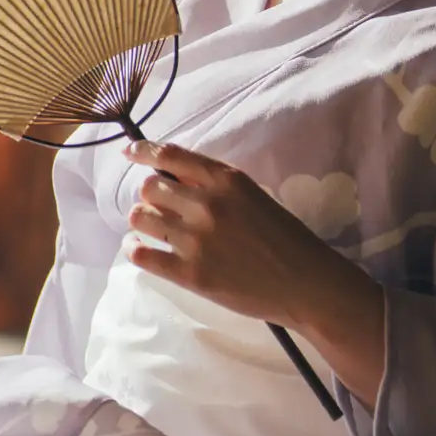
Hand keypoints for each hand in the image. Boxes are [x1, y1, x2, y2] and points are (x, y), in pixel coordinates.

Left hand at [122, 140, 385, 405]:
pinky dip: (134, 248)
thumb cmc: (284, 238)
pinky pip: (141, 254)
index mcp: (225, 180)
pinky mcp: (189, 274)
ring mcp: (195, 240)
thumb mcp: (252, 196)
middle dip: (151, 196)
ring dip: (142, 221)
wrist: (306, 284)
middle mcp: (206, 204)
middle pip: (149, 187)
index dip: (142, 151)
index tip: (130, 153)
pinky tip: (139, 248)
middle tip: (161, 208)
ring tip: (151, 228)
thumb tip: (171, 175)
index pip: (169, 155)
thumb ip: (214, 184)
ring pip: (140, 217)